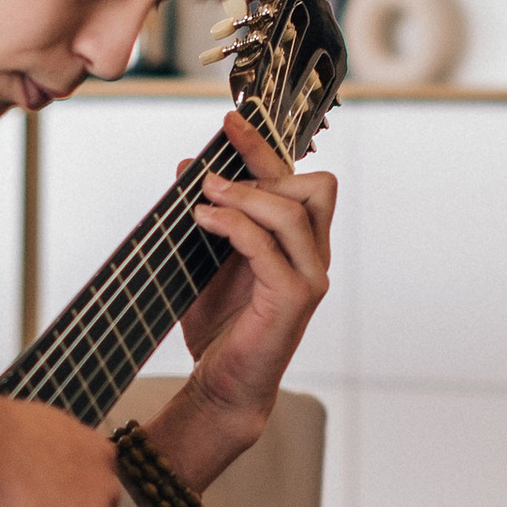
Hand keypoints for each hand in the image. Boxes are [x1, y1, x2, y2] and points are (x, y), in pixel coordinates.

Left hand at [143, 113, 335, 496]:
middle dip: (265, 167)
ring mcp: (309, 278)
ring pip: (295, 211)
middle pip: (315, 187)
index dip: (266, 146)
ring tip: (204, 195)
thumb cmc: (218, 328)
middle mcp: (313, 256)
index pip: (298, 180)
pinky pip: (270, 246)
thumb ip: (205, 215)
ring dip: (246, 195)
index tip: (230, 120)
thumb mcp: (204, 260)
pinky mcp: (294, 299)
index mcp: (298, 243)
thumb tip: (191, 166)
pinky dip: (235, 225)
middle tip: (216, 170)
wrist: (222, 386)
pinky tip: (204, 220)